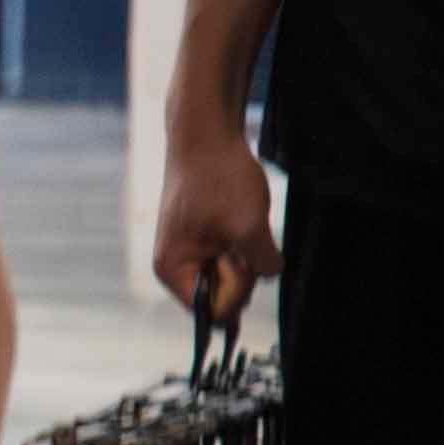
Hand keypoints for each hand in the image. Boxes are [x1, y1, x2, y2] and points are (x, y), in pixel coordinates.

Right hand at [152, 118, 277, 325]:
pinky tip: (241, 215)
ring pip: (231, 271)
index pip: (210, 311)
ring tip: (242, 219)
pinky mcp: (203, 235)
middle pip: (221, 293)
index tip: (245, 262)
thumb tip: (271, 275)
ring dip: (248, 252)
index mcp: (172, 269)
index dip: (238, 294)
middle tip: (245, 234)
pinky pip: (232, 252)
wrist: (206, 134)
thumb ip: (262, 265)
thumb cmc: (217, 178)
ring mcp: (189, 249)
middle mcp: (175, 264)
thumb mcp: (248, 226)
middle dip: (244, 270)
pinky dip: (246, 239)